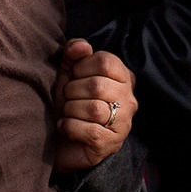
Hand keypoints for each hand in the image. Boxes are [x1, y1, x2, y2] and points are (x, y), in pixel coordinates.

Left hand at [52, 39, 135, 171]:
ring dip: (71, 110)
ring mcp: (124, 124)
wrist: (61, 140)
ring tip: (67, 113)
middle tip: (67, 99)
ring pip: (94, 109)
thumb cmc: (69, 103)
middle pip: (98, 85)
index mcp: (123, 77)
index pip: (105, 61)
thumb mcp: (68, 73)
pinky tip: (65, 126)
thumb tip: (81, 47)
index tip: (73, 77)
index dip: (81, 67)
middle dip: (72, 91)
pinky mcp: (111, 144)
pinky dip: (70, 127)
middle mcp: (129, 100)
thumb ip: (73, 52)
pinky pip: (90, 131)